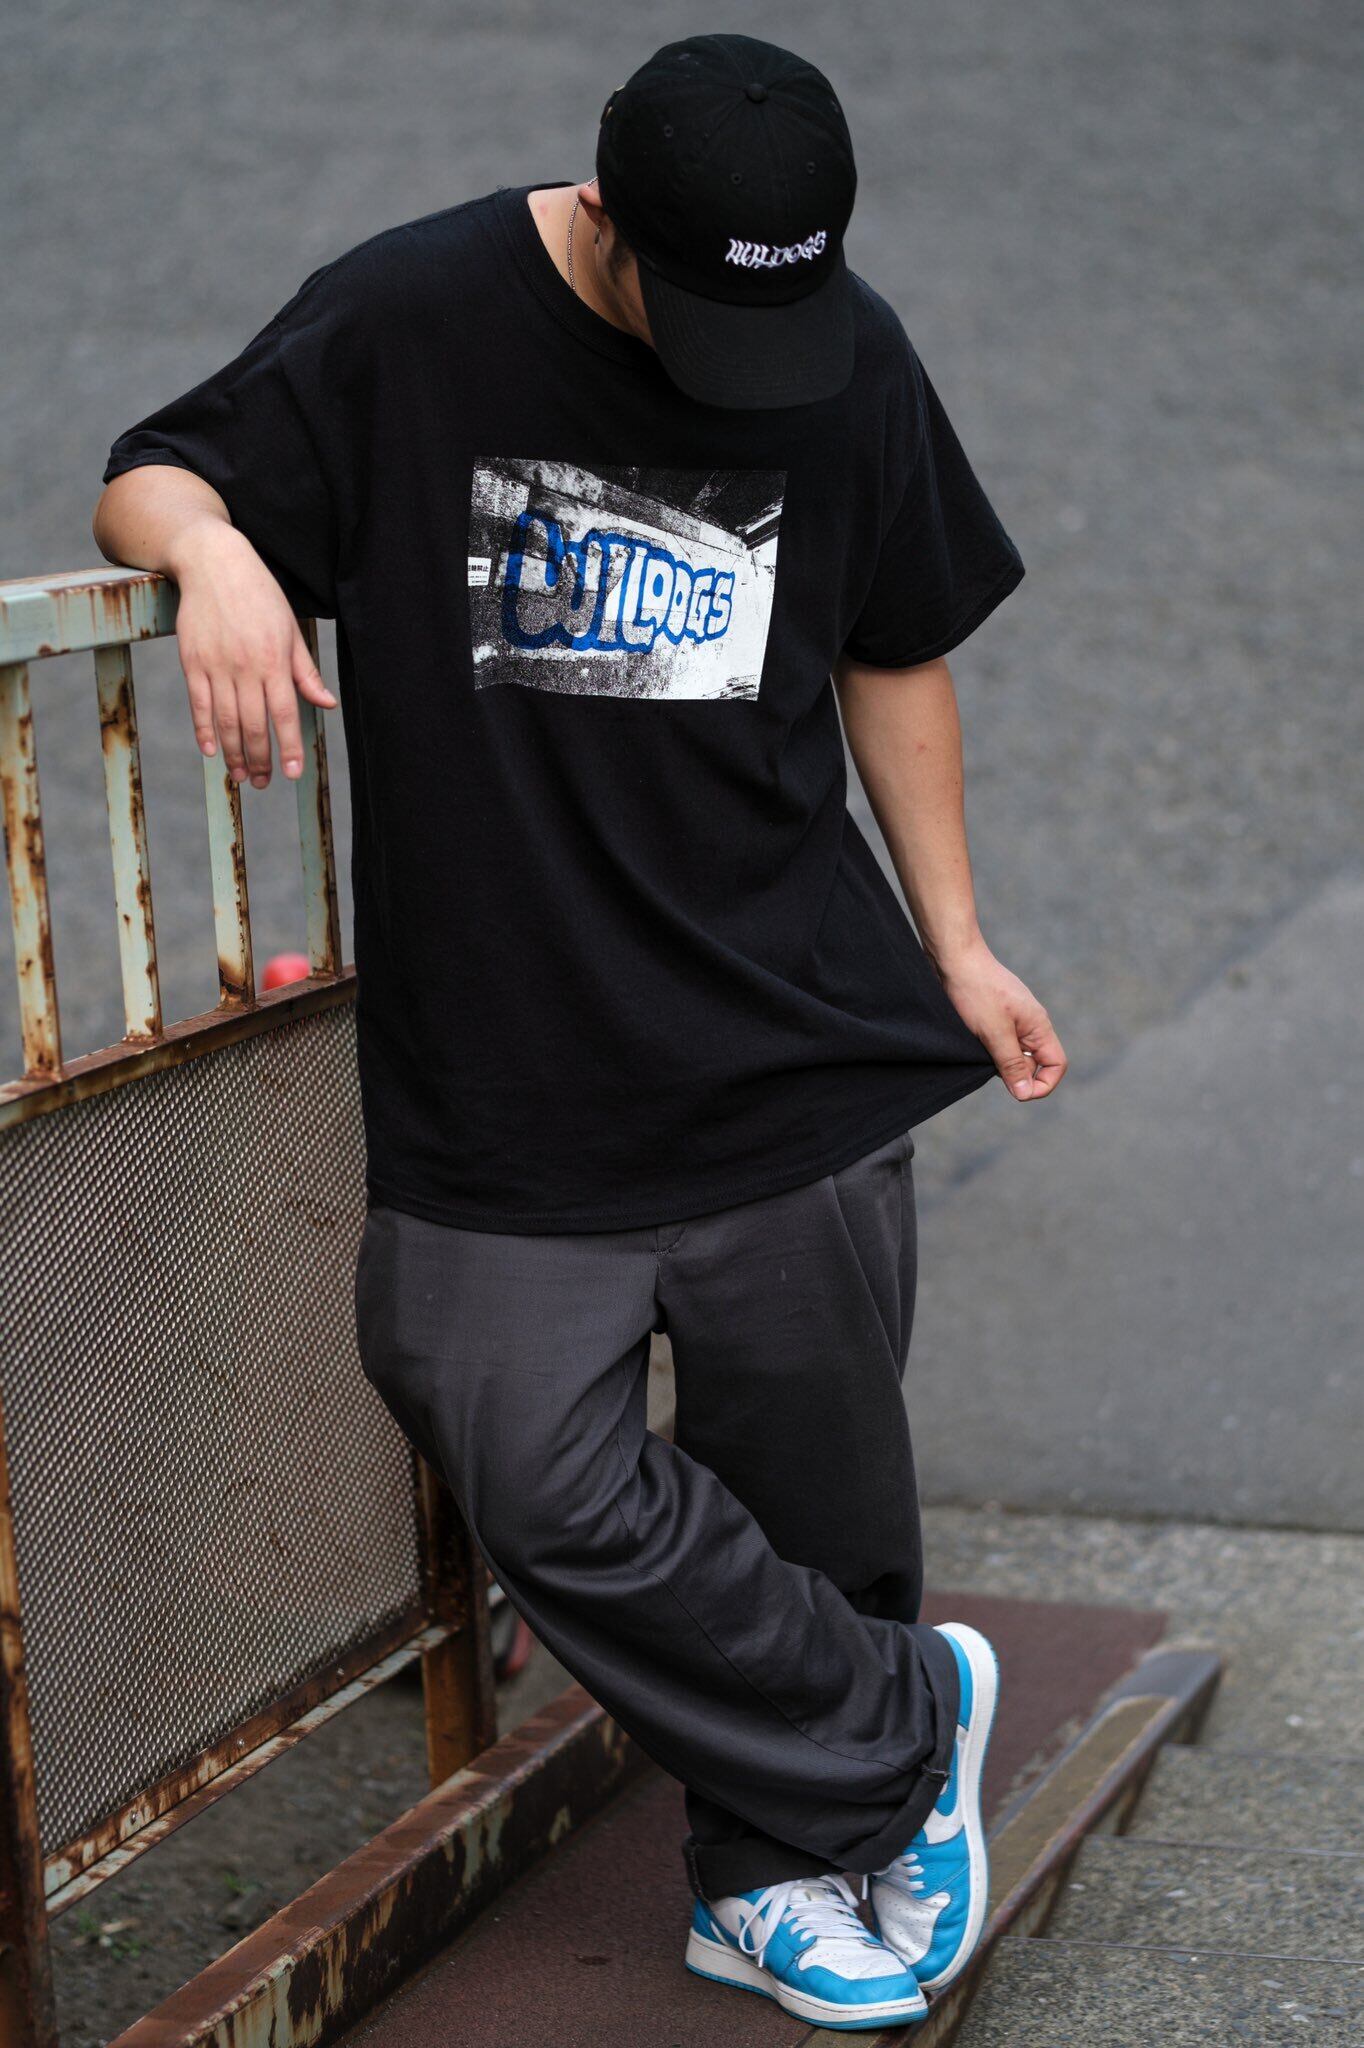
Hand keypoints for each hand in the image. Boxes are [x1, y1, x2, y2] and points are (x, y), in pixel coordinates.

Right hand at [171, 523, 335, 787]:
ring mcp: (216, 665)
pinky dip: (204, 730)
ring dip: (234, 753)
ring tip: (241, 776)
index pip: (286, 712)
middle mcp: (246, 666)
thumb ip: (305, 671)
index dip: (290, 746)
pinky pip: (199, 704)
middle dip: (261, 759)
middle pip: (254, 724)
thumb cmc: (259, 595)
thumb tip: (326, 703)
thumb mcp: (290, 629)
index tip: (294, 773)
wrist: (213, 563)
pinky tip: (211, 751)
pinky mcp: (192, 661)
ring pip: (226, 720)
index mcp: (275, 659)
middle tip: (265, 783)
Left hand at [934, 937, 1066, 1101]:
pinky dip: (987, 1049)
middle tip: (988, 1061)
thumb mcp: (994, 1032)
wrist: (953, 957)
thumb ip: (1012, 1063)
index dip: (1042, 1084)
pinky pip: (998, 1043)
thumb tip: (1026, 1094)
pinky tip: (971, 1041)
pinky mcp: (995, 1017)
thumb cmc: (975, 990)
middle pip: (1033, 1064)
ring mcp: (1013, 1020)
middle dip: (1014, 1073)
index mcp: (1039, 1026)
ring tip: (978, 1047)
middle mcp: (1030, 1024)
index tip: (1017, 1091)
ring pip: (1013, 1055)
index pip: (1056, 1065)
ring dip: (998, 1061)